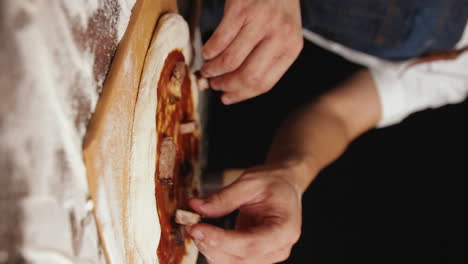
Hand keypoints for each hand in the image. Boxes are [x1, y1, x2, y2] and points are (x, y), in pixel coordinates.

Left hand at [186, 164, 302, 263]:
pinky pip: (232, 260)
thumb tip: (196, 207)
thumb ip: (224, 197)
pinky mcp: (256, 256)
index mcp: (285, 229)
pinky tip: (204, 235)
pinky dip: (215, 250)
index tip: (197, 229)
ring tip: (196, 229)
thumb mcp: (250, 182)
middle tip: (191, 226)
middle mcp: (279, 248)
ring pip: (233, 263)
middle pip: (240, 259)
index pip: (251, 244)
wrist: (284, 186)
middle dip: (212, 245)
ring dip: (210, 249)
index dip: (222, 240)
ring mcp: (268, 255)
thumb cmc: (273, 182)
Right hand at [201, 0, 302, 104]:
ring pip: (231, 60)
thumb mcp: (282, 34)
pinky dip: (209, 50)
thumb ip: (265, 58)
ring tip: (207, 69)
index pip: (265, 83)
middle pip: (248, 76)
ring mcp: (261, 22)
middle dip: (226, 85)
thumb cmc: (275, 7)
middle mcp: (279, 37)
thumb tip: (234, 88)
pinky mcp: (241, 9)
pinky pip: (220, 41)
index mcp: (291, 48)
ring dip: (214, 69)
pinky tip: (207, 52)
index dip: (241, 95)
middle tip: (214, 83)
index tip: (226, 98)